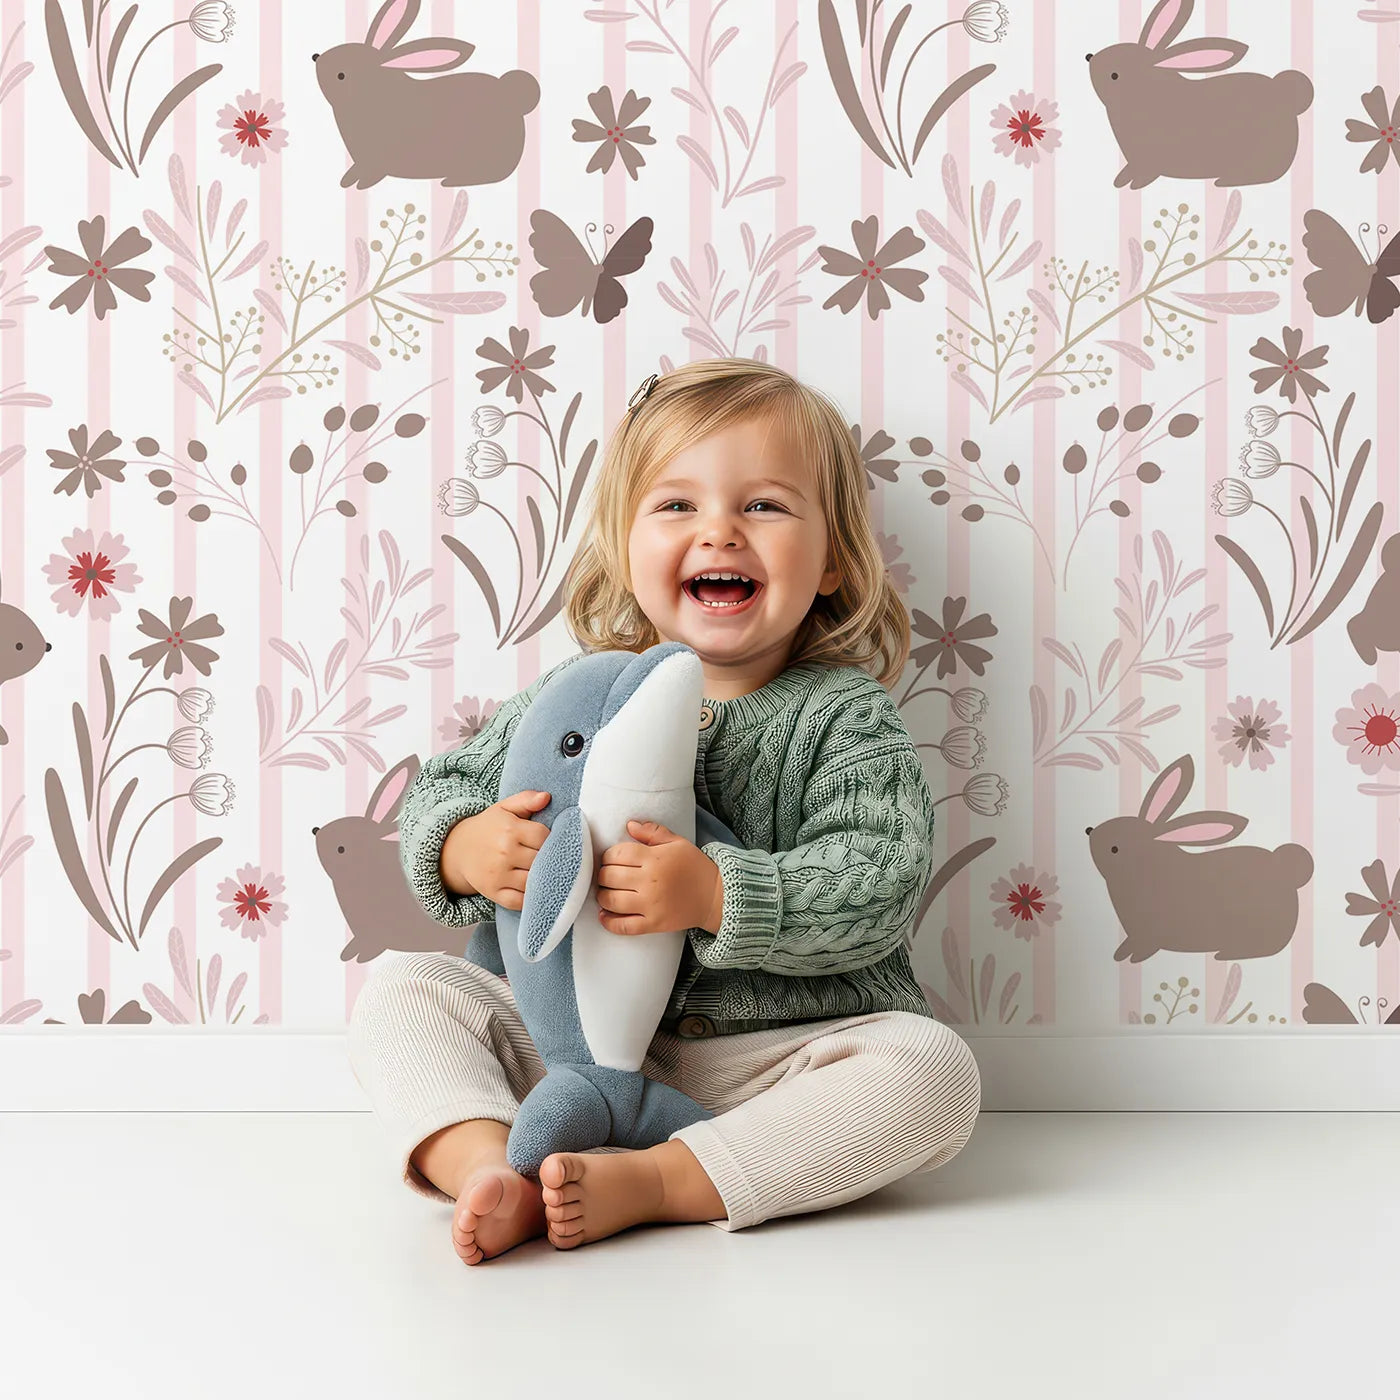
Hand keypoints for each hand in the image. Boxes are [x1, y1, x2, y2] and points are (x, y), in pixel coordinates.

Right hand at [440, 789, 550, 910]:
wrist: (458, 849)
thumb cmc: (489, 827)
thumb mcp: (504, 808)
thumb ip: (526, 799)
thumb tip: (546, 797)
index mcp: (508, 829)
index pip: (543, 836)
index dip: (549, 839)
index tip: (546, 840)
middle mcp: (503, 852)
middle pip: (540, 859)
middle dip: (547, 859)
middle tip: (548, 858)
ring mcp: (497, 875)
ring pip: (533, 881)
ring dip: (541, 878)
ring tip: (542, 872)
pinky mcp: (493, 892)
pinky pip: (519, 901)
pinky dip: (528, 898)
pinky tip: (532, 889)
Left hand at [596, 819, 723, 936]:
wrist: (716, 897)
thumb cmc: (695, 867)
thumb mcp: (677, 842)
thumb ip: (652, 832)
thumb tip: (629, 825)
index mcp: (654, 858)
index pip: (616, 854)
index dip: (608, 856)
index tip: (611, 859)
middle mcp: (649, 881)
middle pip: (609, 877)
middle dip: (603, 875)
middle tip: (607, 875)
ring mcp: (650, 905)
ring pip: (611, 901)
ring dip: (602, 896)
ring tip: (606, 893)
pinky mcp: (653, 924)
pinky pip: (623, 926)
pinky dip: (609, 922)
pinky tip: (604, 915)